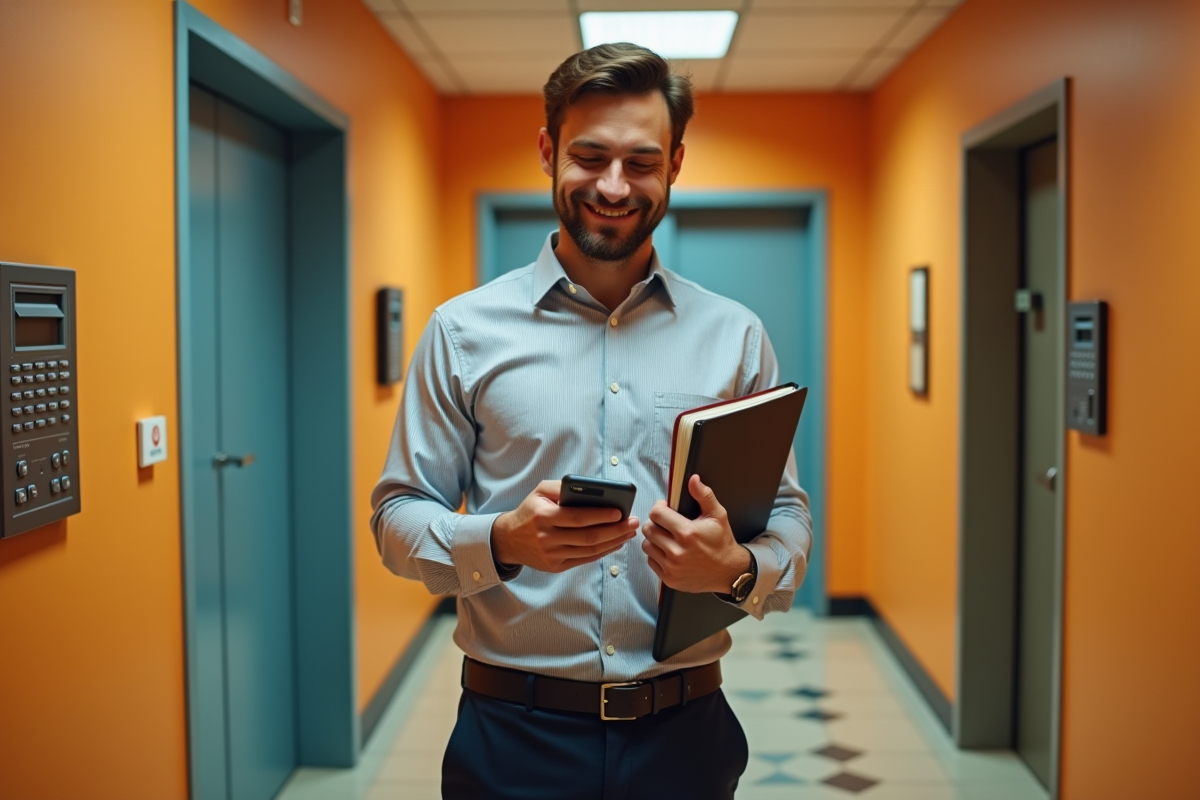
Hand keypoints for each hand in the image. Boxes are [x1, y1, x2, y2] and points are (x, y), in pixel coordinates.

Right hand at [491, 480, 639, 572]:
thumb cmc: (530, 510)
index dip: (600, 516)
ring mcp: (552, 555)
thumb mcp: (540, 491)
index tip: (621, 512)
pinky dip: (603, 552)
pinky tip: (615, 543)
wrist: (509, 539)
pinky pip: (584, 560)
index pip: (577, 518)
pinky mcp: (556, 567)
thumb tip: (592, 490)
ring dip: (613, 542)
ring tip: (629, 532)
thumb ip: (563, 487)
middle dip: (615, 530)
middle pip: (588, 537)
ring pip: (589, 551)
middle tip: (633, 523)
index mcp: (544, 516)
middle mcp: (547, 538)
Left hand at [641, 474, 750, 592]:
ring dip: (654, 539)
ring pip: (647, 546)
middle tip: (666, 523)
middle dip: (655, 523)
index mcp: (688, 533)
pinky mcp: (669, 579)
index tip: (665, 508)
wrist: (729, 571)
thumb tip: (693, 479)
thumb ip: (704, 495)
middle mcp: (677, 551)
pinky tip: (669, 552)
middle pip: (648, 529)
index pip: (656, 514)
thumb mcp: (718, 515)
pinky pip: (651, 561)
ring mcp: (672, 567)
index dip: (659, 508)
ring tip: (667, 538)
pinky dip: (657, 555)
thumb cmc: (722, 542)